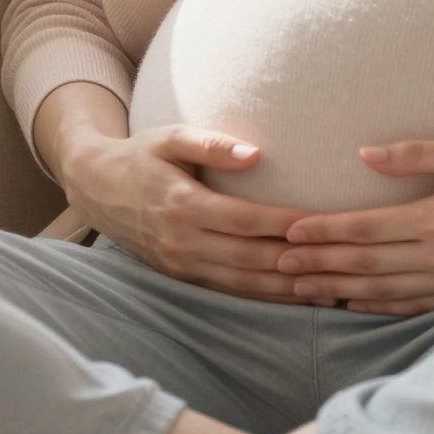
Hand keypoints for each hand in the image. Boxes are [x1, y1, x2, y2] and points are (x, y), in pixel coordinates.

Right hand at [59, 123, 327, 304]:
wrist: (96, 187)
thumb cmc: (140, 155)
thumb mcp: (169, 137)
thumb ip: (211, 143)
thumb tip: (256, 154)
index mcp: (183, 205)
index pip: (246, 220)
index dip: (285, 224)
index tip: (322, 222)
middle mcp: (182, 241)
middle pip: (249, 259)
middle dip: (294, 264)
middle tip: (338, 263)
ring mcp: (180, 264)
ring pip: (241, 284)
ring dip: (284, 290)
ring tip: (327, 289)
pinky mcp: (181, 276)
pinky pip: (227, 291)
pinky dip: (261, 296)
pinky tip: (292, 296)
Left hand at [274, 138, 433, 314]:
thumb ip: (417, 154)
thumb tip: (365, 155)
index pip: (365, 228)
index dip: (324, 231)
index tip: (290, 231)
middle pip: (363, 265)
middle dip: (317, 264)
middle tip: (277, 265)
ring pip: (378, 291)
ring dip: (335, 289)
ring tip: (300, 288)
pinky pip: (406, 306)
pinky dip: (372, 306)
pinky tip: (350, 302)